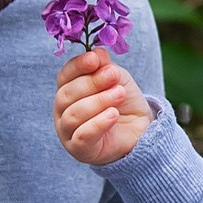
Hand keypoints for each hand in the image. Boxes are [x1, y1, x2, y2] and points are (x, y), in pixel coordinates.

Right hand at [55, 51, 153, 165]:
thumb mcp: (117, 80)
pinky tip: (113, 115)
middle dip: (92, 83)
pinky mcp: (78, 149)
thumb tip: (96, 52)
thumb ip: (105, 67)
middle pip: (67, 94)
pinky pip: (82, 136)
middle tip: (113, 76)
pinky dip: (98, 124)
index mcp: (67, 90)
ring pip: (73, 114)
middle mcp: (62, 110)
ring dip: (98, 102)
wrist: (140, 130)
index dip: (78, 66)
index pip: (64, 76)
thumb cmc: (122, 102)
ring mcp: (67, 131)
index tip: (95, 59)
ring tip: (119, 94)